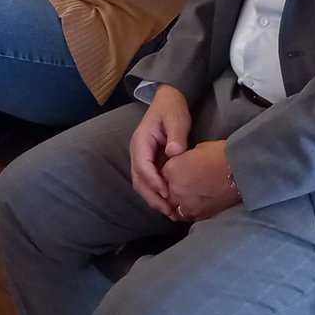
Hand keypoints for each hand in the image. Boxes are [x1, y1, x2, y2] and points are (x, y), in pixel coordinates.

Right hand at [129, 84, 191, 218]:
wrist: (168, 101)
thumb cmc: (172, 108)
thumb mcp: (176, 118)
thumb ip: (176, 135)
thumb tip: (173, 152)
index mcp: (141, 141)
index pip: (143, 166)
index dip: (154, 182)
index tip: (167, 194)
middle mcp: (137, 152)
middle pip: (139, 180)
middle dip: (152, 197)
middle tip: (169, 211)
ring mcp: (142, 158)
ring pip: (142, 184)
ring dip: (154, 199)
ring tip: (171, 213)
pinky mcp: (150, 163)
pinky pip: (150, 182)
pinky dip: (157, 194)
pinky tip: (171, 203)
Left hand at [162, 140, 240, 220]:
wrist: (240, 171)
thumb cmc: (221, 155)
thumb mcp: (198, 149)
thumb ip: (185, 159)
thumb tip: (186, 163)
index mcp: (172, 169)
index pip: (164, 173)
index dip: (173, 172)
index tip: (180, 171)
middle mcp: (175, 189)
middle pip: (167, 191)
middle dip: (174, 188)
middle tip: (186, 184)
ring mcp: (186, 204)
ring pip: (175, 206)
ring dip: (180, 202)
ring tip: (190, 197)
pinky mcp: (199, 215)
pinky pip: (188, 216)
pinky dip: (191, 211)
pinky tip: (198, 205)